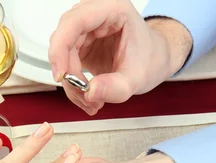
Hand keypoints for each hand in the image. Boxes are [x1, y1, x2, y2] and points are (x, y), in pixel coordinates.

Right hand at [49, 0, 191, 114]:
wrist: (154, 61)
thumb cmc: (150, 59)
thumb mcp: (137, 78)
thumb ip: (115, 88)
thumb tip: (90, 92)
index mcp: (113, 10)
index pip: (75, 21)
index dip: (61, 47)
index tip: (62, 75)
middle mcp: (95, 13)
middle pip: (64, 38)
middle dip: (69, 72)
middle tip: (83, 95)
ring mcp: (86, 28)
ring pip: (61, 53)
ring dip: (71, 81)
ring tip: (91, 100)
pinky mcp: (80, 43)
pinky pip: (65, 62)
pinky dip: (73, 83)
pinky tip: (87, 94)